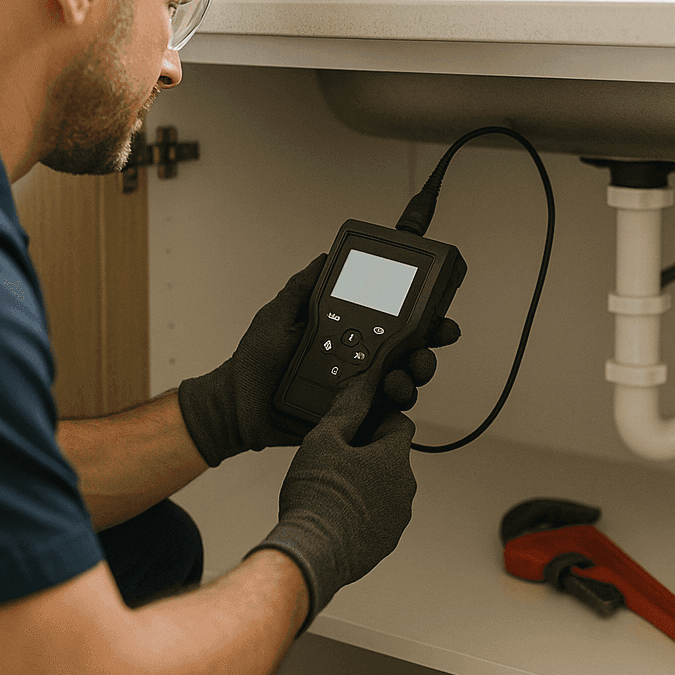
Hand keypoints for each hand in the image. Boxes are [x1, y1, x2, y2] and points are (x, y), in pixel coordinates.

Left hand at [176, 256, 456, 466]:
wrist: (238, 406)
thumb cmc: (255, 363)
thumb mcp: (278, 314)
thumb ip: (302, 287)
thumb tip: (323, 257)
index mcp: (347, 333)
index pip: (393, 321)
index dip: (420, 316)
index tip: (436, 311)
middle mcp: (359, 360)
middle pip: (409, 352)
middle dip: (429, 347)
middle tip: (430, 343)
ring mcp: (359, 390)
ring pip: (404, 382)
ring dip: (413, 376)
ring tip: (400, 376)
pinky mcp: (354, 417)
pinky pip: (384, 414)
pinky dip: (394, 407)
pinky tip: (388, 397)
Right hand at [247, 377, 415, 629]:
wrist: (312, 552)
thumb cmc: (317, 498)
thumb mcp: (324, 439)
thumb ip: (348, 409)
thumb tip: (361, 388)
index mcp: (395, 458)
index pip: (399, 423)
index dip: (376, 419)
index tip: (355, 427)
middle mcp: (405, 488)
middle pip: (392, 456)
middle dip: (368, 453)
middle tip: (335, 458)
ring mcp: (397, 517)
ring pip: (386, 487)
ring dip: (367, 482)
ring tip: (332, 488)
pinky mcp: (386, 541)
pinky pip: (379, 514)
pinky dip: (364, 510)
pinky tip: (336, 512)